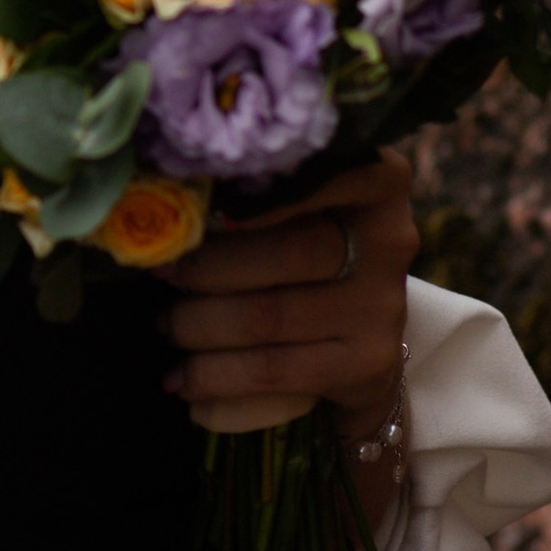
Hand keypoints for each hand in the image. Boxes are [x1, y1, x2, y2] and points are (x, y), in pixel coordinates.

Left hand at [159, 151, 414, 440]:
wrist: (357, 337)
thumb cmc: (305, 248)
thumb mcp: (297, 206)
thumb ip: (255, 191)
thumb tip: (168, 197)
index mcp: (377, 181)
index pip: (330, 171)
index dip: (271, 186)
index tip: (209, 199)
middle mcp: (390, 240)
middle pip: (291, 251)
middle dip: (209, 267)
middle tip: (160, 274)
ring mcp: (382, 305)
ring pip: (271, 316)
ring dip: (200, 325)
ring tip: (166, 324)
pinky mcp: (366, 361)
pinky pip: (274, 369)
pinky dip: (216, 375)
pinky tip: (182, 379)